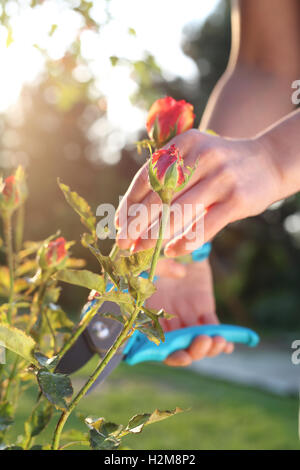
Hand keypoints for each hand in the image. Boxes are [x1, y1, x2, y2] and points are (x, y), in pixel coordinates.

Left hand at [116, 130, 280, 255]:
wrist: (268, 161)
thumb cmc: (221, 165)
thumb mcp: (195, 157)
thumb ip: (169, 178)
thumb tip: (135, 214)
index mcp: (185, 144)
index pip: (148, 177)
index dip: (129, 204)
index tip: (117, 225)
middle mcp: (202, 157)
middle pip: (159, 197)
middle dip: (137, 224)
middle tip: (123, 243)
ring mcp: (221, 178)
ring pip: (178, 213)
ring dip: (155, 236)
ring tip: (141, 250)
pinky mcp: (237, 200)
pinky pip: (204, 227)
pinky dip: (185, 242)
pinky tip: (172, 251)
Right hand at [146, 258, 233, 366]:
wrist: (175, 241)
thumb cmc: (156, 250)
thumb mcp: (152, 256)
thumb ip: (162, 265)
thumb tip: (181, 273)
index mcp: (147, 312)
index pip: (155, 341)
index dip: (168, 353)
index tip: (183, 355)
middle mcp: (165, 318)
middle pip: (178, 346)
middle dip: (192, 350)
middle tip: (204, 341)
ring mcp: (185, 315)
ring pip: (196, 339)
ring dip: (208, 346)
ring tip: (220, 342)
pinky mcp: (202, 307)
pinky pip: (211, 326)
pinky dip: (220, 335)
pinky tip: (228, 343)